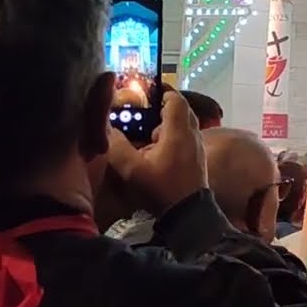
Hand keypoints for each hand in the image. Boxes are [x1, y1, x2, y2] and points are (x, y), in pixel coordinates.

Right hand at [106, 92, 207, 216]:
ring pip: (183, 125)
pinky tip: (157, 153)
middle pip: (180, 110)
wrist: (188, 214)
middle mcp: (193, 134)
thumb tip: (108, 129)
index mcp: (179, 131)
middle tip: (142, 115)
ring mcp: (198, 146)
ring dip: (166, 126)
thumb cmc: (162, 189)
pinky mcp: (198, 158)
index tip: (145, 94)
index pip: (175, 99)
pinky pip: (186, 138)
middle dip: (161, 110)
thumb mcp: (133, 170)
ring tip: (147, 136)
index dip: (161, 92)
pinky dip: (172, 138)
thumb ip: (118, 147)